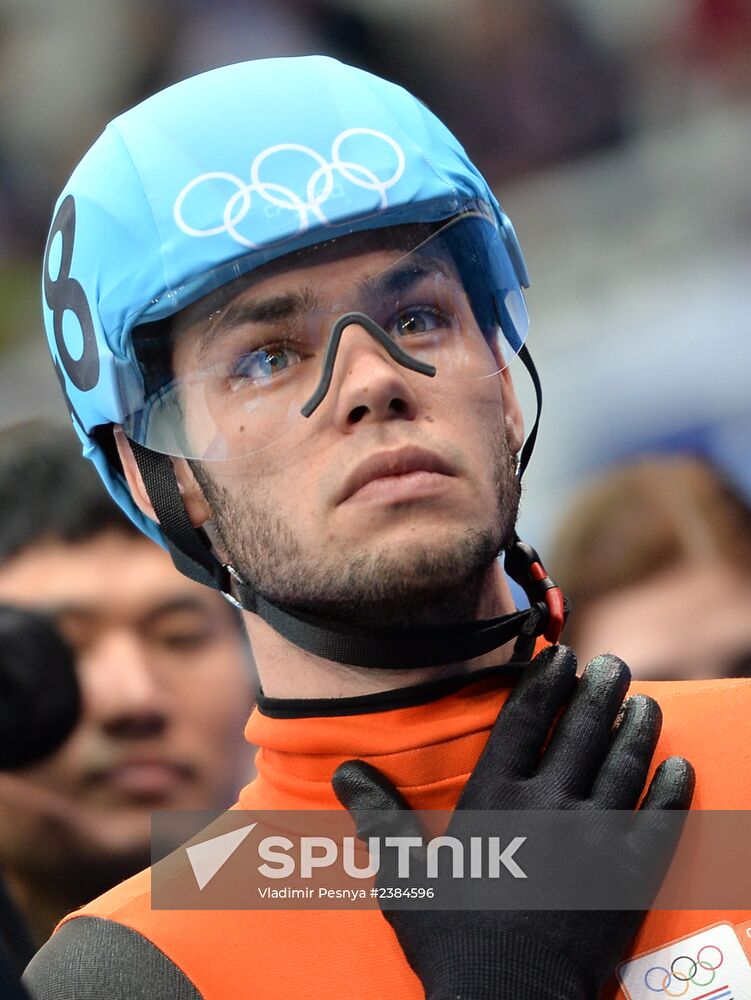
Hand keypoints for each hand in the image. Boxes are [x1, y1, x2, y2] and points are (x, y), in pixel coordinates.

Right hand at [333, 645, 694, 999]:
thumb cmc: (452, 939)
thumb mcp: (406, 876)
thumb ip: (380, 816)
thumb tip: (344, 770)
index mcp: (496, 799)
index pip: (526, 720)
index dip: (545, 682)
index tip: (562, 656)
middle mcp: (549, 806)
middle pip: (581, 729)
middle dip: (600, 689)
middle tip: (613, 664)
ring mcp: (595, 839)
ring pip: (623, 764)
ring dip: (637, 727)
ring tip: (645, 701)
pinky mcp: (630, 875)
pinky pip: (660, 819)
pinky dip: (672, 790)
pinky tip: (679, 765)